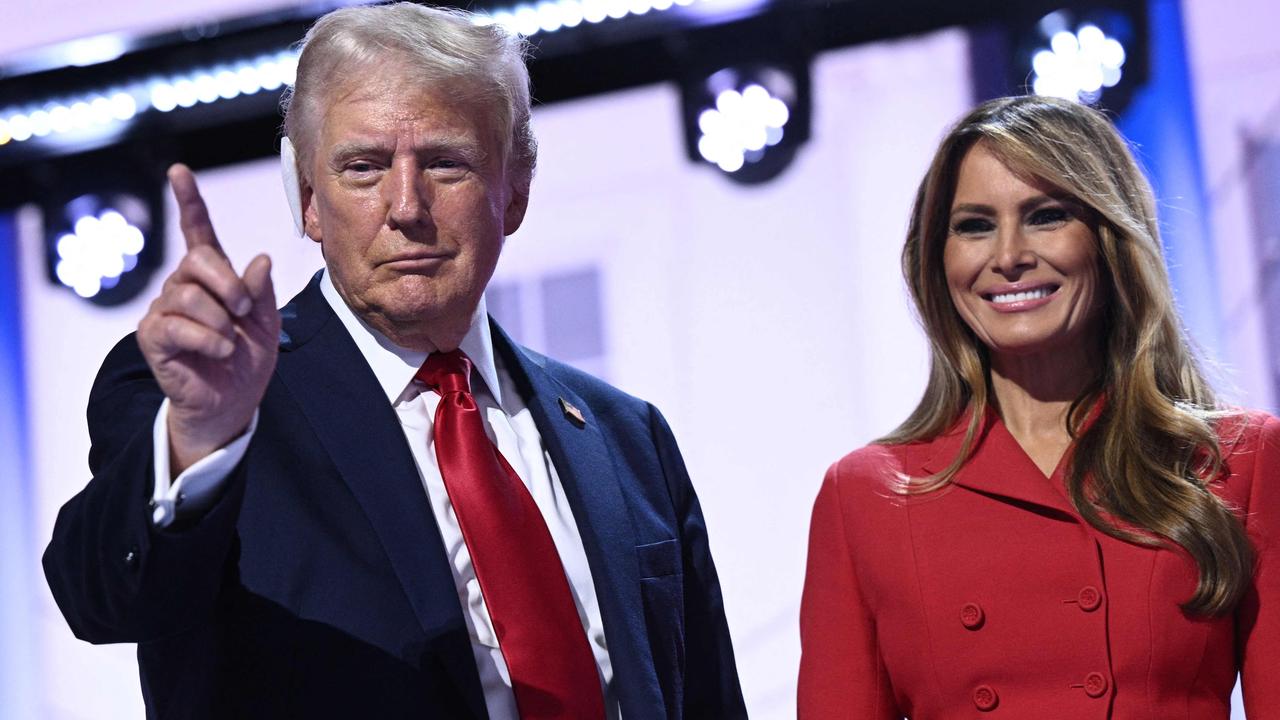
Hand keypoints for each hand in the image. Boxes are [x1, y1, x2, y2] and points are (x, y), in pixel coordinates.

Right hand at [137, 164, 280, 475]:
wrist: (232, 403)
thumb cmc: (247, 359)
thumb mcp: (266, 322)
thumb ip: (261, 291)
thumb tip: (260, 259)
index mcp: (212, 277)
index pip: (197, 232)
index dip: (189, 201)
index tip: (180, 172)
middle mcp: (183, 286)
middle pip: (197, 259)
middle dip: (229, 285)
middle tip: (244, 312)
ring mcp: (164, 310)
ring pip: (189, 295)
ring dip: (222, 320)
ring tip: (231, 342)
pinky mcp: (153, 336)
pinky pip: (178, 325)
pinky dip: (209, 339)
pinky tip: (220, 351)